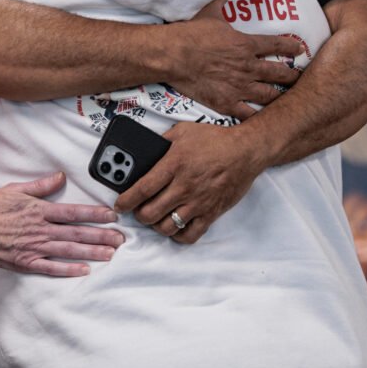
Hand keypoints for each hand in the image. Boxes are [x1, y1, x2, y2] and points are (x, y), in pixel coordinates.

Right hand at [0, 172, 123, 276]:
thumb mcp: (14, 190)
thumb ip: (40, 186)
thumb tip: (60, 177)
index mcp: (39, 210)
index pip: (73, 212)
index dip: (94, 214)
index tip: (112, 216)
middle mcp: (40, 229)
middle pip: (76, 233)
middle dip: (101, 235)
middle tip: (120, 239)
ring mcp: (34, 247)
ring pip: (68, 250)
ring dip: (91, 252)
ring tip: (110, 254)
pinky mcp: (25, 262)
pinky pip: (51, 268)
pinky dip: (68, 269)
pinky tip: (84, 270)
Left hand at [114, 122, 263, 243]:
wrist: (246, 150)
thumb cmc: (214, 140)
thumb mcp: (182, 132)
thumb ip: (160, 143)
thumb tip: (142, 155)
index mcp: (173, 164)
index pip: (141, 189)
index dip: (125, 201)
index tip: (120, 204)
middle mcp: (184, 186)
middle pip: (149, 213)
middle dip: (138, 214)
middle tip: (138, 209)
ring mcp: (198, 202)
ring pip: (166, 227)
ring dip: (156, 225)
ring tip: (156, 217)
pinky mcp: (211, 213)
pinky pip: (190, 235)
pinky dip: (178, 235)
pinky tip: (175, 226)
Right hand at [167, 0, 306, 119]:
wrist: (173, 55)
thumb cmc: (191, 34)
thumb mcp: (211, 12)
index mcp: (246, 45)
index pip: (277, 46)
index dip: (291, 48)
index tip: (299, 50)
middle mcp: (248, 67)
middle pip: (280, 74)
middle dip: (292, 77)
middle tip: (299, 79)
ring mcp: (238, 87)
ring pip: (269, 96)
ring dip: (279, 97)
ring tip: (287, 100)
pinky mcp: (226, 103)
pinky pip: (248, 114)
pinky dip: (257, 117)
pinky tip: (262, 119)